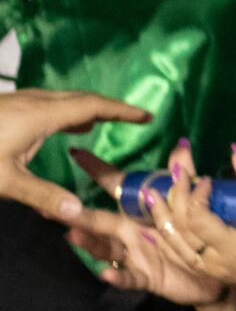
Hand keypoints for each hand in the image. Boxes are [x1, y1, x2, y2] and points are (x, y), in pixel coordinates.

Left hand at [0, 88, 145, 215]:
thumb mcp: (5, 180)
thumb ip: (42, 194)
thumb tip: (78, 212)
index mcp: (42, 115)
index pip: (93, 106)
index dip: (122, 110)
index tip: (147, 116)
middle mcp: (37, 101)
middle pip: (84, 98)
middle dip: (112, 108)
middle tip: (136, 119)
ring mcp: (22, 100)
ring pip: (67, 99)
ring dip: (91, 108)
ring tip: (108, 122)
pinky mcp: (12, 105)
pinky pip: (53, 103)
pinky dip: (72, 111)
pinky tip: (69, 125)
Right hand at [62, 149, 231, 310]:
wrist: (216, 271)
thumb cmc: (197, 233)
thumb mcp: (192, 203)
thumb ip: (185, 176)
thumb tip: (181, 144)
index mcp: (139, 210)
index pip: (116, 186)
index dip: (98, 171)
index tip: (76, 153)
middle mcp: (130, 232)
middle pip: (99, 221)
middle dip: (77, 215)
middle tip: (51, 207)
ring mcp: (134, 255)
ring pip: (106, 249)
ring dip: (89, 243)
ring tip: (73, 235)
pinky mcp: (146, 277)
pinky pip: (128, 277)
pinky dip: (117, 276)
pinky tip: (106, 273)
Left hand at [151, 140, 235, 304]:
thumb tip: (235, 152)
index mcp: (233, 245)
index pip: (199, 217)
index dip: (195, 195)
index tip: (205, 178)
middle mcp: (214, 260)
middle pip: (181, 229)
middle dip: (173, 199)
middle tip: (174, 174)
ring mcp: (209, 269)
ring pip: (174, 244)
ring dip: (161, 219)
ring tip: (152, 196)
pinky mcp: (209, 273)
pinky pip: (178, 256)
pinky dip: (164, 240)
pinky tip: (155, 229)